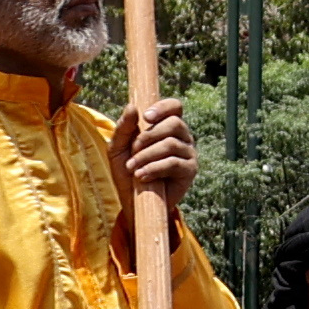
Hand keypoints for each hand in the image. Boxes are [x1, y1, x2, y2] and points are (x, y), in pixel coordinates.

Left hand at [114, 98, 197, 212]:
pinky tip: (142, 176)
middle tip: (133, 150)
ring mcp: (188, 153)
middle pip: (174, 123)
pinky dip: (154, 168)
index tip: (146, 117)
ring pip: (171, 144)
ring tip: (133, 168)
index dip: (163, 107)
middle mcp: (182, 137)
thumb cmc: (127, 170)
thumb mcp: (118, 147)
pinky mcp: (190, 170)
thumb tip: (132, 107)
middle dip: (148, 136)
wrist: (133, 201)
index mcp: (167, 126)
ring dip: (146, 155)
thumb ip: (124, 127)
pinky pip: (174, 163)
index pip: (174, 107)